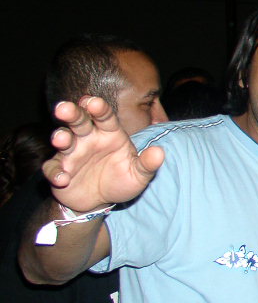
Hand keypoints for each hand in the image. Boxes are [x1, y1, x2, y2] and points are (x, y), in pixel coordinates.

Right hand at [43, 97, 163, 212]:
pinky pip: (53, 168)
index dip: (99, 108)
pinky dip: (55, 172)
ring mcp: (71, 153)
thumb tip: (160, 153)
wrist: (101, 200)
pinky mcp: (58, 169)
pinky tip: (62, 178)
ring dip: (61, 138)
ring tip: (61, 139)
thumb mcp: (138, 174)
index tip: (93, 102)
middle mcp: (88, 138)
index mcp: (109, 133)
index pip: (105, 116)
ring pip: (63, 139)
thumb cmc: (121, 179)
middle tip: (64, 108)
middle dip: (72, 113)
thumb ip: (148, 164)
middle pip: (79, 121)